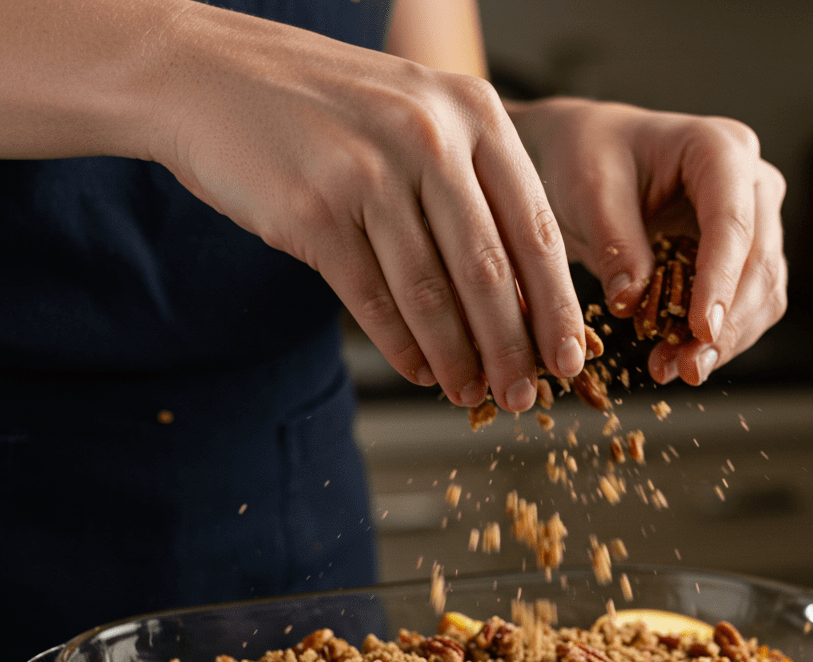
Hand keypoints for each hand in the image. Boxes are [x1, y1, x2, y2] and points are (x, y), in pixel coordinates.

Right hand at [149, 4, 585, 410]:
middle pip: (489, 271)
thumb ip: (470, 195)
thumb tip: (514, 302)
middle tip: (523, 396)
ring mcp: (368, 172)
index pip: (536, 230)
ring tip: (468, 393)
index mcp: (473, 113)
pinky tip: (420, 371)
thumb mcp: (416, 123)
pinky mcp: (313, 211)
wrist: (207, 76)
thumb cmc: (325, 110)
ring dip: (456, 358)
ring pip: (431, 294)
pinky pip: (373, 300)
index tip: (568, 357)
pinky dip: (402, 347)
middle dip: (512, 348)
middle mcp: (428, 137)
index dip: (556, 307)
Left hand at [507, 97, 786, 385]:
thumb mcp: (590, 190)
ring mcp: (753, 223)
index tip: (701, 329)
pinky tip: (677, 361)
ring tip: (673, 371)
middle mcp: (751, 184)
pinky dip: (715, 340)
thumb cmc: (588, 156)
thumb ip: (615, 244)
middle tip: (687, 369)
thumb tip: (631, 302)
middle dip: (726, 324)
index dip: (720, 280)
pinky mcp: (740, 259)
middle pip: (759, 264)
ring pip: (762, 294)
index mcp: (721, 149)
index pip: (733, 223)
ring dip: (725, 341)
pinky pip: (744, 308)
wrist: (587, 157)